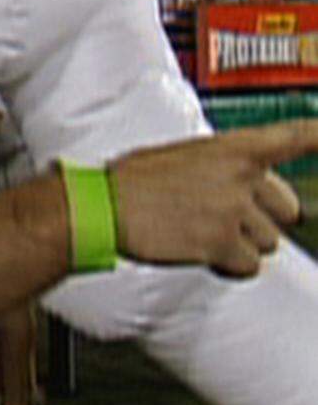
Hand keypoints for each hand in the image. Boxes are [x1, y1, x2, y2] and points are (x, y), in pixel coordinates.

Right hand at [110, 121, 309, 276]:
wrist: (106, 205)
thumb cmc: (132, 180)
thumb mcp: (185, 155)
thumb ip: (223, 165)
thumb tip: (239, 183)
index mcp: (237, 147)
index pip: (299, 137)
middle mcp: (243, 177)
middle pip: (287, 210)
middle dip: (264, 220)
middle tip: (233, 221)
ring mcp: (234, 212)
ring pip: (269, 243)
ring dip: (243, 245)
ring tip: (207, 237)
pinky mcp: (221, 244)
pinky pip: (249, 266)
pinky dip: (232, 267)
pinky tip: (208, 256)